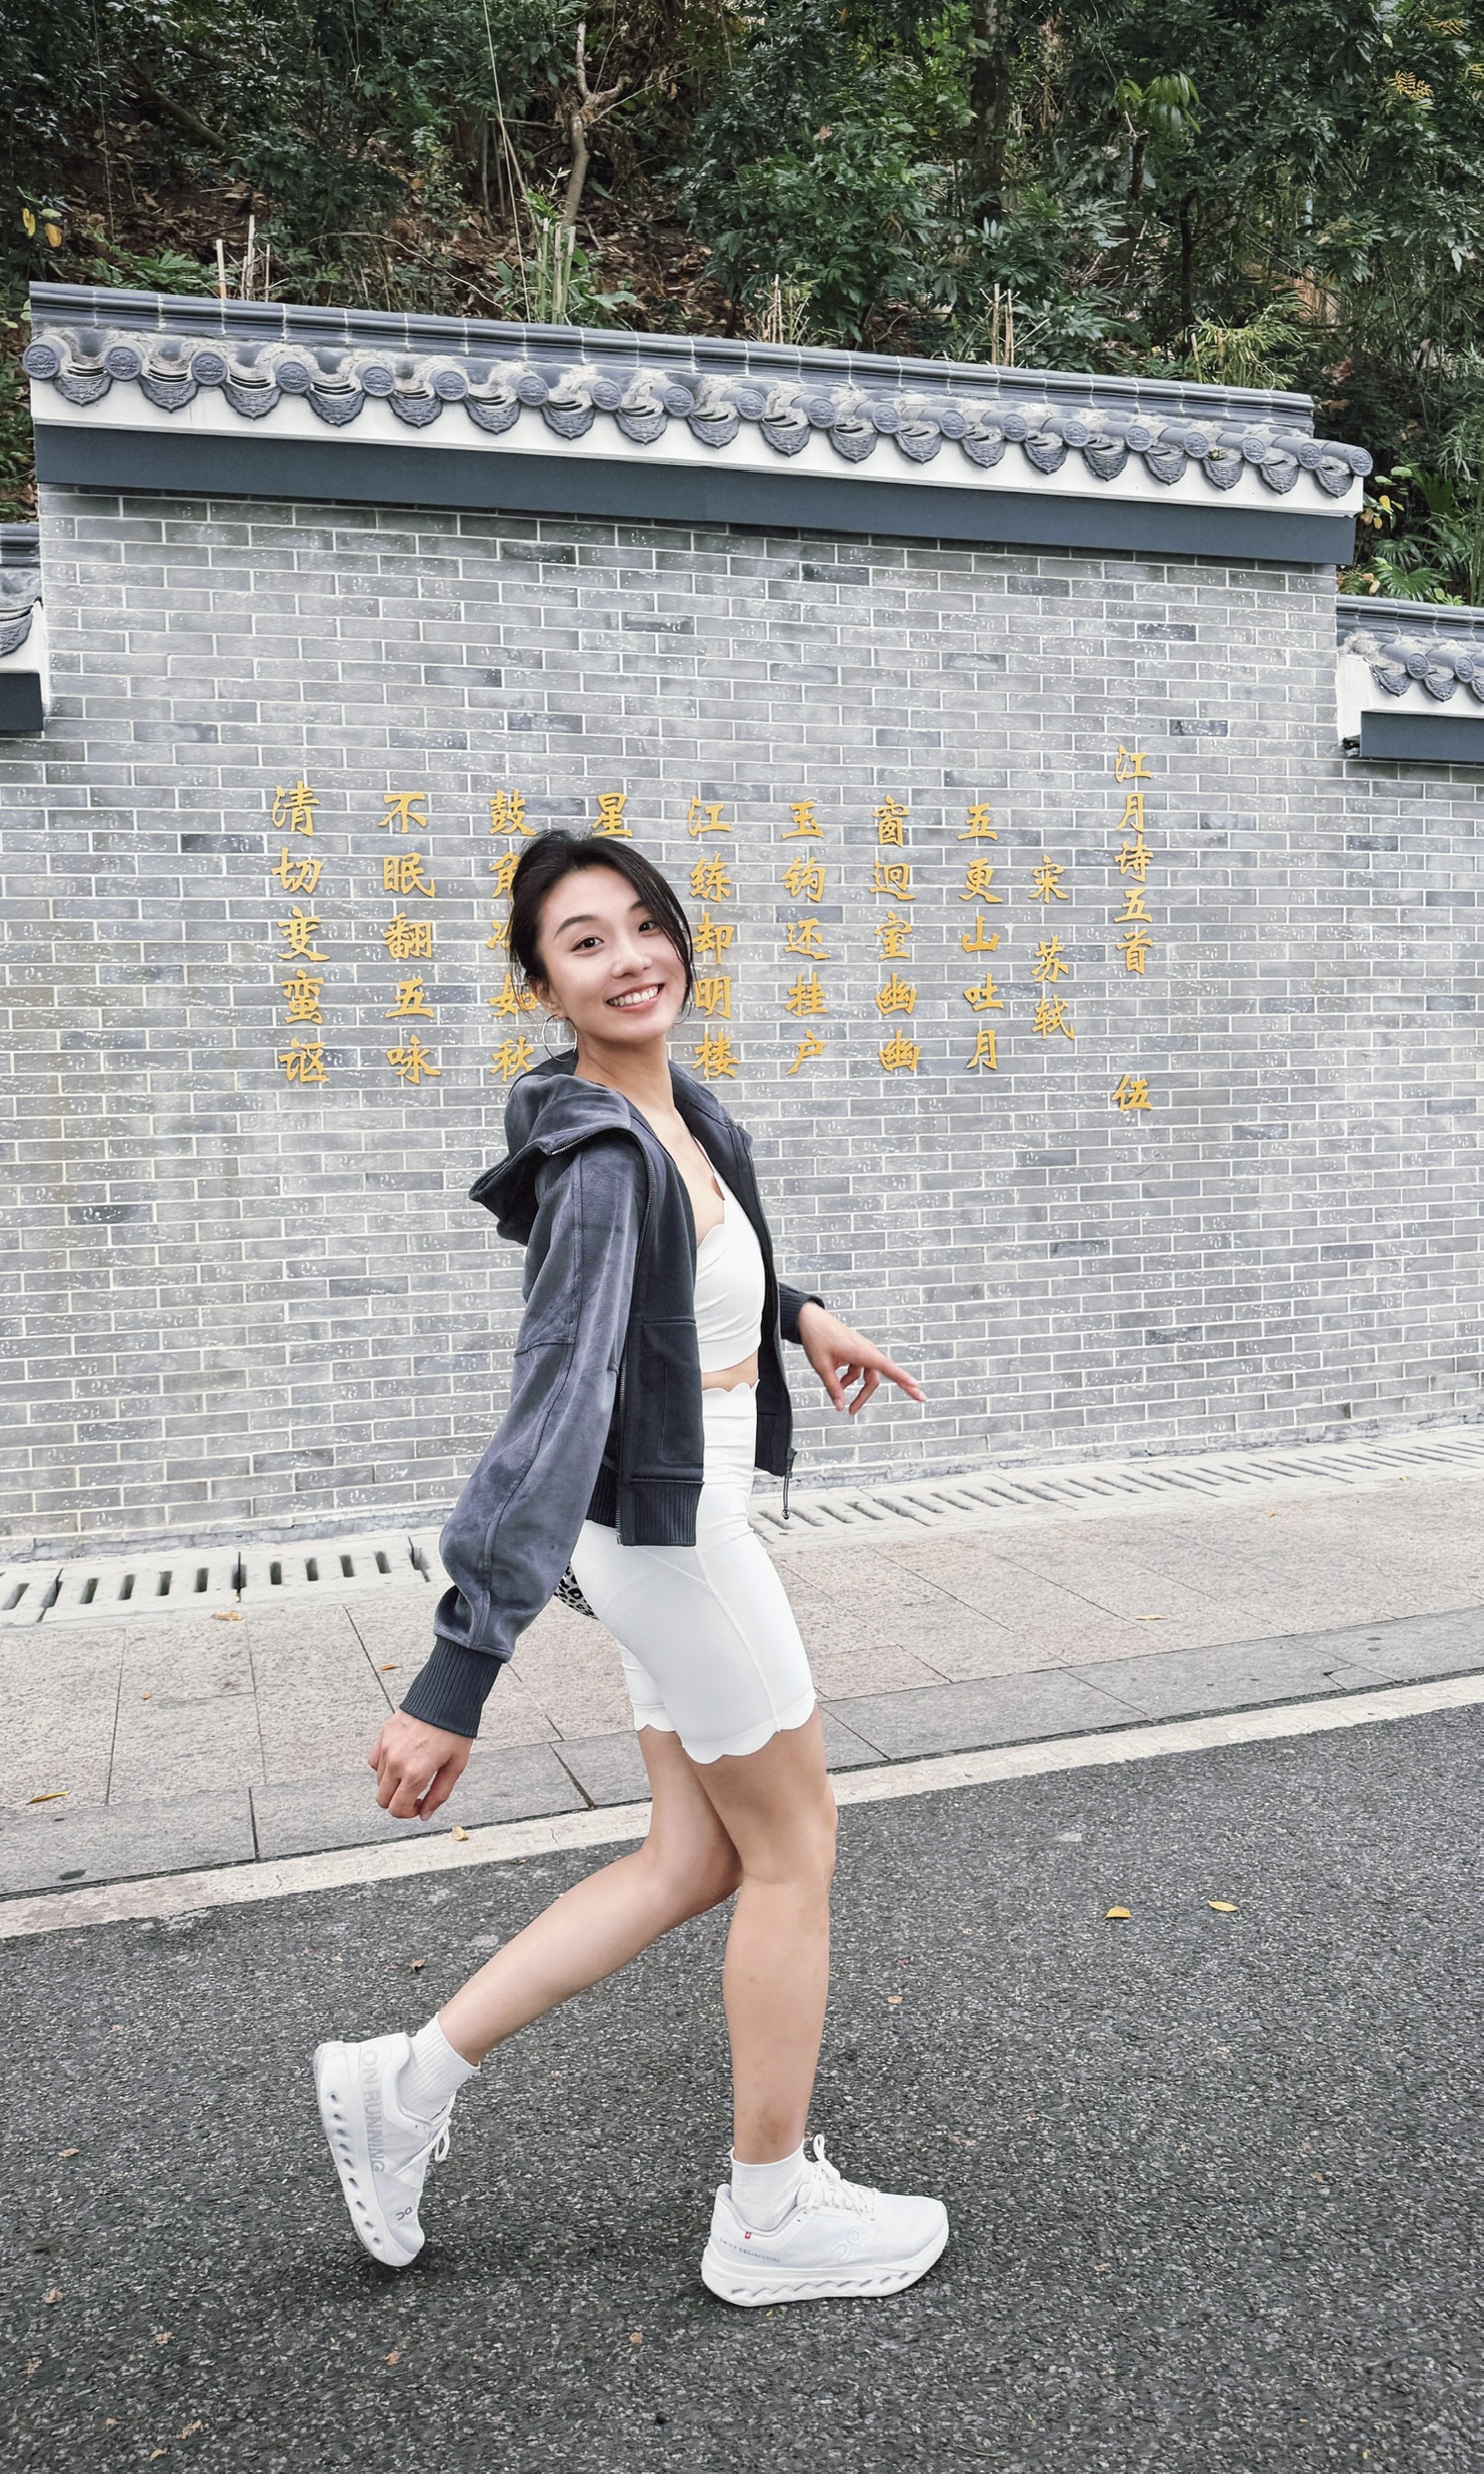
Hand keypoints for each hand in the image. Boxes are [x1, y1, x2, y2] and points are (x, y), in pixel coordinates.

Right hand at [368, 1711, 472, 1820]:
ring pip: (378, 1781)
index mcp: (415, 1773)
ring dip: (393, 1784)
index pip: (397, 1809)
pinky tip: (401, 1760)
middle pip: (382, 1800)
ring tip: (413, 1771)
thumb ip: (439, 1794)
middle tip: (416, 1792)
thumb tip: (425, 1815)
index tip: (420, 1804)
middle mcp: (396, 1762)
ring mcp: (386, 1748)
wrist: (446, 1697)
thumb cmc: (455, 1730)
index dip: (409, 1813)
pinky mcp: (383, 1735)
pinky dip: (383, 1767)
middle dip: (398, 1802)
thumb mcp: (456, 1766)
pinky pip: (374, 1761)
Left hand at [795, 1300, 926, 1416]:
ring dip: (858, 1391)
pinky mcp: (855, 1352)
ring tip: (846, 1407)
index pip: (888, 1368)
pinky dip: (849, 1380)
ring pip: (867, 1377)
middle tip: (921, 1400)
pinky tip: (837, 1385)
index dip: (904, 1379)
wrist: (808, 1319)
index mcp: (862, 1352)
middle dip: (886, 1393)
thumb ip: (833, 1387)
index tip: (918, 1388)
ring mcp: (861, 1351)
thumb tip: (840, 1407)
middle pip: (878, 1378)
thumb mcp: (822, 1366)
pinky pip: (857, 1371)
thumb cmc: (816, 1338)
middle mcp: (866, 1351)